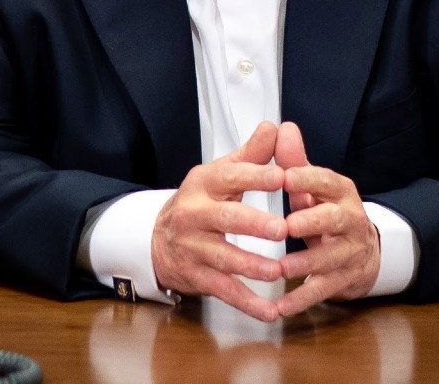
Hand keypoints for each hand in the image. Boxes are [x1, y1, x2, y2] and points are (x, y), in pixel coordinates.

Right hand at [151, 120, 288, 320]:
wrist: (156, 239)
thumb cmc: (200, 202)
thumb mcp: (221, 173)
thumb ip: (251, 155)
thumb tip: (276, 127)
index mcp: (204, 184)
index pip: (231, 176)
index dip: (255, 176)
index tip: (282, 177)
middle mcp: (195, 214)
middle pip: (225, 218)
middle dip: (253, 225)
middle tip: (282, 229)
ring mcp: (194, 248)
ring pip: (224, 258)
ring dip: (252, 267)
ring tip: (278, 271)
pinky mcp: (197, 276)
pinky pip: (224, 290)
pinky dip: (248, 303)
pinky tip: (270, 311)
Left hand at [273, 121, 379, 316]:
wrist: (362, 251)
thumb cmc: (326, 212)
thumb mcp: (313, 186)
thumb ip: (295, 161)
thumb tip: (281, 127)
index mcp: (340, 191)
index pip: (326, 180)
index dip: (306, 178)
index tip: (283, 176)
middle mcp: (350, 220)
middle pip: (334, 219)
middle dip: (312, 221)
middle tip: (287, 225)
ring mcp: (350, 252)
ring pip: (330, 258)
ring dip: (306, 264)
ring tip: (281, 269)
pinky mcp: (344, 279)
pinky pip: (322, 289)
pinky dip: (301, 300)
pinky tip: (279, 307)